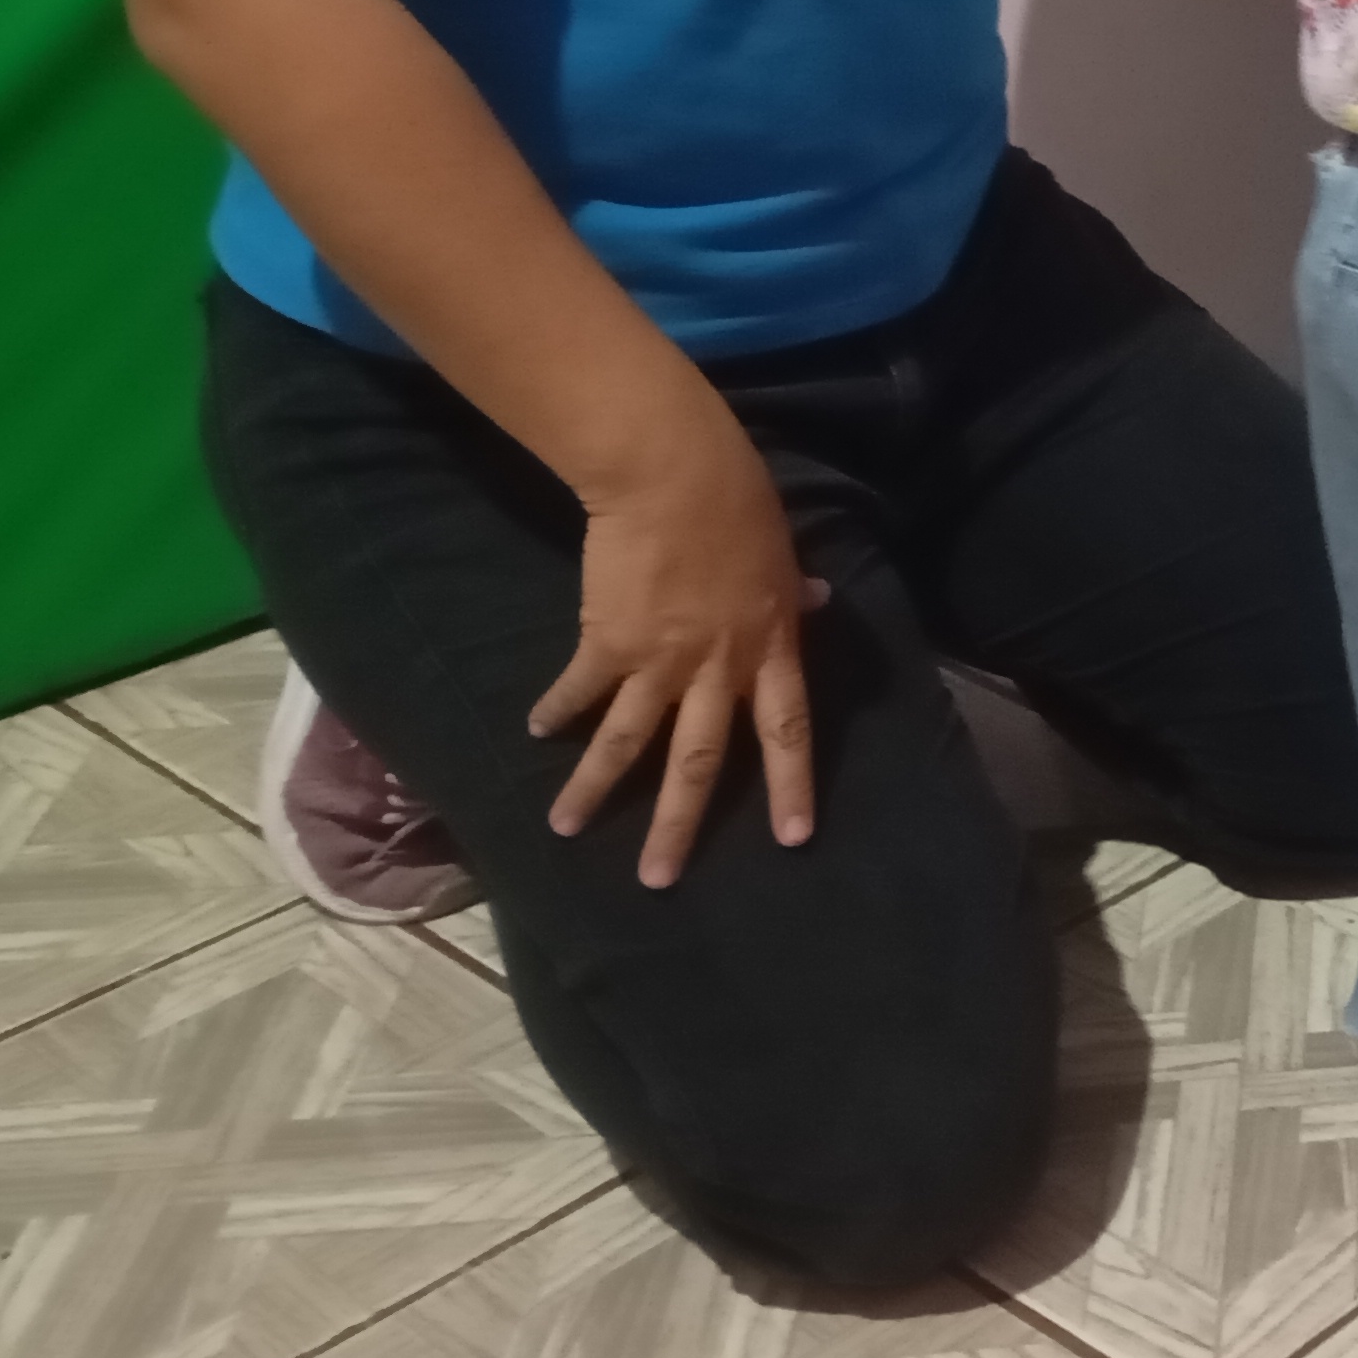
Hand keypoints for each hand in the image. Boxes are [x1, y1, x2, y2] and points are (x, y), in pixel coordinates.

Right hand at [528, 407, 824, 886]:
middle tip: (658, 880)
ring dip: (594, 789)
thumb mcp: (781, 552)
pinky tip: (538, 731)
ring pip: (627, 743)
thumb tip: (818, 600)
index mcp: (771, 647)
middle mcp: (717, 667)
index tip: (795, 840)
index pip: (790, 729)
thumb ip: (794, 591)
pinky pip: (579, 689)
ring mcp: (660, 660)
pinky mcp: (607, 642)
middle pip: (701, 760)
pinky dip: (557, 711)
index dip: (794, 785)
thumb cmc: (738, 504)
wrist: (675, 477)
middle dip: (679, 824)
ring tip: (565, 828)